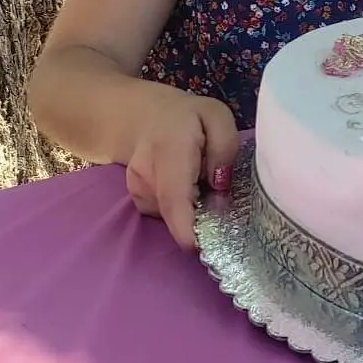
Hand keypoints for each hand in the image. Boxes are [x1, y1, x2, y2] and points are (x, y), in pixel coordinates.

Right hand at [125, 85, 239, 248]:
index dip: (186, 227)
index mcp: (169, 149)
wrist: (145, 117)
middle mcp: (146, 175)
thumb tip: (220, 185)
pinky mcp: (138, 201)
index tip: (200, 246)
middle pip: (177, 212)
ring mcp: (137, 191)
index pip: (174, 196)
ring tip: (200, 178)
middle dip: (203, 215)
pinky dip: (183, 207)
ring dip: (194, 207)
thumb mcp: (217, 117)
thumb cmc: (188, 117)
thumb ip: (224, 146)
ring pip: (173, 215)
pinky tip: (187, 185)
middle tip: (220, 192)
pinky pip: (167, 213)